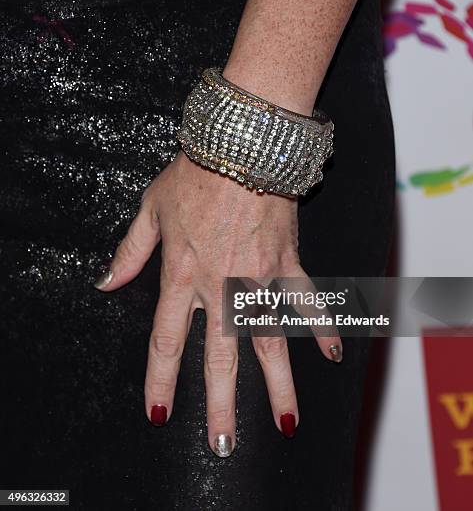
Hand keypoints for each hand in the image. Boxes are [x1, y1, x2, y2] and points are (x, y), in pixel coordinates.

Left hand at [95, 150, 341, 455]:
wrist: (240, 145)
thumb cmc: (193, 173)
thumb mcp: (151, 209)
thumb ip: (129, 251)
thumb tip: (106, 282)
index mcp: (182, 275)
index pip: (167, 340)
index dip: (161, 380)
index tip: (160, 414)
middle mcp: (220, 285)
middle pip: (220, 356)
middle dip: (221, 403)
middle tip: (226, 444)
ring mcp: (258, 277)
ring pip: (268, 339)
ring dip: (278, 383)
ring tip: (286, 422)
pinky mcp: (287, 260)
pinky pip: (307, 299)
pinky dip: (322, 325)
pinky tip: (334, 354)